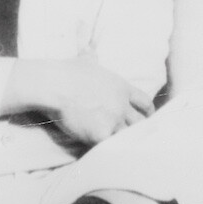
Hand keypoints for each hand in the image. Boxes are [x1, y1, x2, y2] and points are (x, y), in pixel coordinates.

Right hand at [3, 58, 153, 149]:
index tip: (145, 119)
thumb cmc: (66, 72)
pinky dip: (109, 151)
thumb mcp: (84, 61)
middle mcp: (122, 104)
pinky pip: (111, 147)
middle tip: (134, 138)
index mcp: (121, 87)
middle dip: (138, 131)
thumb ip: (91, 57)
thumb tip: (89, 49)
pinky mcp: (101, 133)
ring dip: (122, 142)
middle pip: (140, 123)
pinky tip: (105, 154)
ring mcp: (113, 119)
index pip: (145, 103)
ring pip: (127, 137)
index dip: (147, 113)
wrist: (55, 84)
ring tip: (121, 150)